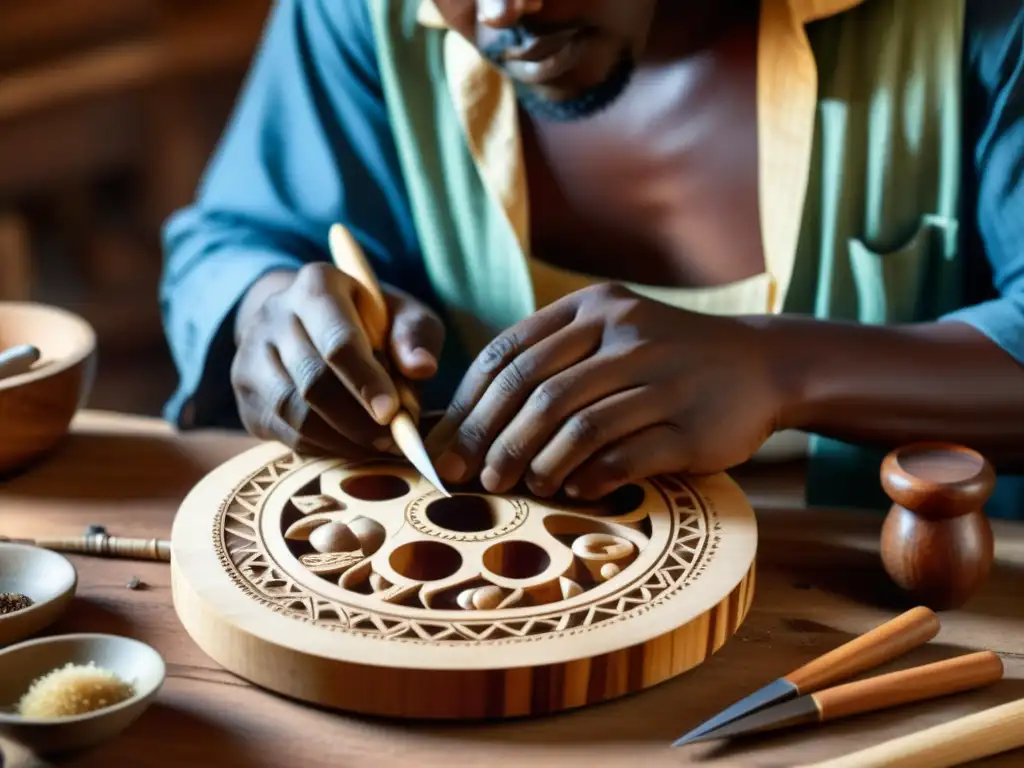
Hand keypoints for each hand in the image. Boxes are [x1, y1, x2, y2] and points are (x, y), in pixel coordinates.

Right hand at [231, 262, 443, 454]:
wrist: (308, 321)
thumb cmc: (369, 320)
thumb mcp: (402, 314)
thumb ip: (416, 336)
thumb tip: (422, 367)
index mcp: (317, 286)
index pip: (337, 340)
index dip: (366, 380)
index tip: (392, 412)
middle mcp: (274, 315)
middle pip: (312, 380)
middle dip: (357, 419)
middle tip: (392, 441)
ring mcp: (251, 355)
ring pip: (292, 411)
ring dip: (340, 438)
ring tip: (376, 447)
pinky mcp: (245, 393)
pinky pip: (282, 431)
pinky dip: (321, 446)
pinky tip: (350, 446)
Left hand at [425, 283, 783, 498]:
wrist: (762, 365)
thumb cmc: (668, 357)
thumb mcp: (613, 331)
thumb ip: (553, 359)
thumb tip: (471, 417)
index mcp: (595, 306)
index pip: (509, 352)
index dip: (469, 403)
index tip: (444, 443)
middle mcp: (626, 333)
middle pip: (536, 392)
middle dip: (490, 440)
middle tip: (466, 478)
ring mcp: (662, 378)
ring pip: (576, 426)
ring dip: (535, 463)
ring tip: (516, 486)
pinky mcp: (691, 425)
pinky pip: (623, 456)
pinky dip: (587, 477)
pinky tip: (571, 491)